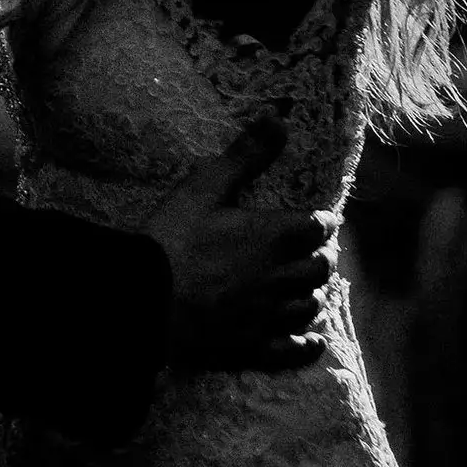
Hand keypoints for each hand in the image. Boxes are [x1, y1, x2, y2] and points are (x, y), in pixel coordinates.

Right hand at [137, 116, 336, 371]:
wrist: (145, 296)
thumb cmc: (174, 237)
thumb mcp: (205, 186)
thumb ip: (245, 154)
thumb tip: (278, 117)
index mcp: (274, 236)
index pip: (318, 227)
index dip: (321, 222)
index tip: (316, 220)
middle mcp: (281, 276)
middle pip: (320, 268)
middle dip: (319, 256)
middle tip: (309, 250)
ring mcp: (269, 314)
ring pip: (311, 305)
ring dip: (313, 292)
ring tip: (305, 286)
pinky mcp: (253, 344)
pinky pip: (294, 348)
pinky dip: (307, 342)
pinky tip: (311, 337)